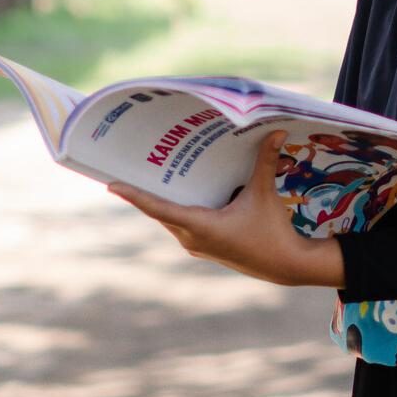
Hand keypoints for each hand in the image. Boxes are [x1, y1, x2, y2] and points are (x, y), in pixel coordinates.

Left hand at [107, 129, 345, 287]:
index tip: (111, 185)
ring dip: (163, 200)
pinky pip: (183, 224)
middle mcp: (191, 239)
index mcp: (199, 226)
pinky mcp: (205, 247)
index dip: (135, 196)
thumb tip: (278, 131)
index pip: (158, 209)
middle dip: (146, 190)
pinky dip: (179, 208)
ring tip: (156, 174)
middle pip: (161, 211)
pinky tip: (186, 192)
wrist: (285, 265)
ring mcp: (197, 245)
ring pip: (171, 218)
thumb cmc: (272, 231)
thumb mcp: (265, 193)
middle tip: (134, 165)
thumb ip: (265, 161)